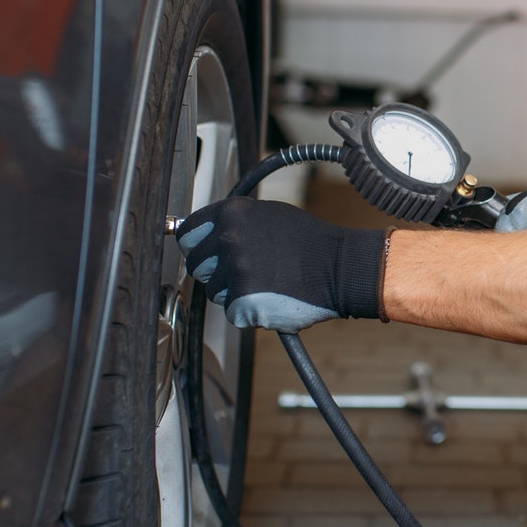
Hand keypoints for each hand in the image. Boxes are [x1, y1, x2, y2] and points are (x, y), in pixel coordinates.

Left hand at [177, 197, 385, 331]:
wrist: (338, 269)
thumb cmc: (309, 242)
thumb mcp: (268, 215)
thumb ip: (234, 223)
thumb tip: (206, 232)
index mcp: (231, 214)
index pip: (188, 234)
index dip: (197, 247)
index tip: (204, 254)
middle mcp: (228, 240)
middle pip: (197, 265)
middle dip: (217, 272)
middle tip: (247, 271)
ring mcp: (235, 271)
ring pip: (215, 291)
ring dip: (234, 293)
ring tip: (266, 282)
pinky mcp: (243, 302)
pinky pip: (232, 313)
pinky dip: (249, 312)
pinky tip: (271, 298)